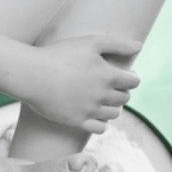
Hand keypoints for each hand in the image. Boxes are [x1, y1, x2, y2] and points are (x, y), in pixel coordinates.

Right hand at [15, 35, 141, 133]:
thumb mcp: (90, 42)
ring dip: (112, 107)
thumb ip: (117, 44)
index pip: (133, 82)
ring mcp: (89, 110)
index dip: (130, 77)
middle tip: (110, 86)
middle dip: (121, 92)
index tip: (123, 75)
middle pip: (124, 98)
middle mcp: (102, 95)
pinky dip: (102, 123)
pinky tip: (94, 114)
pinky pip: (100, 128)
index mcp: (108, 76)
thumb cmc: (59, 55)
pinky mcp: (76, 121)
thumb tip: (139, 46)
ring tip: (102, 99)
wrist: (32, 75)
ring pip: (114, 114)